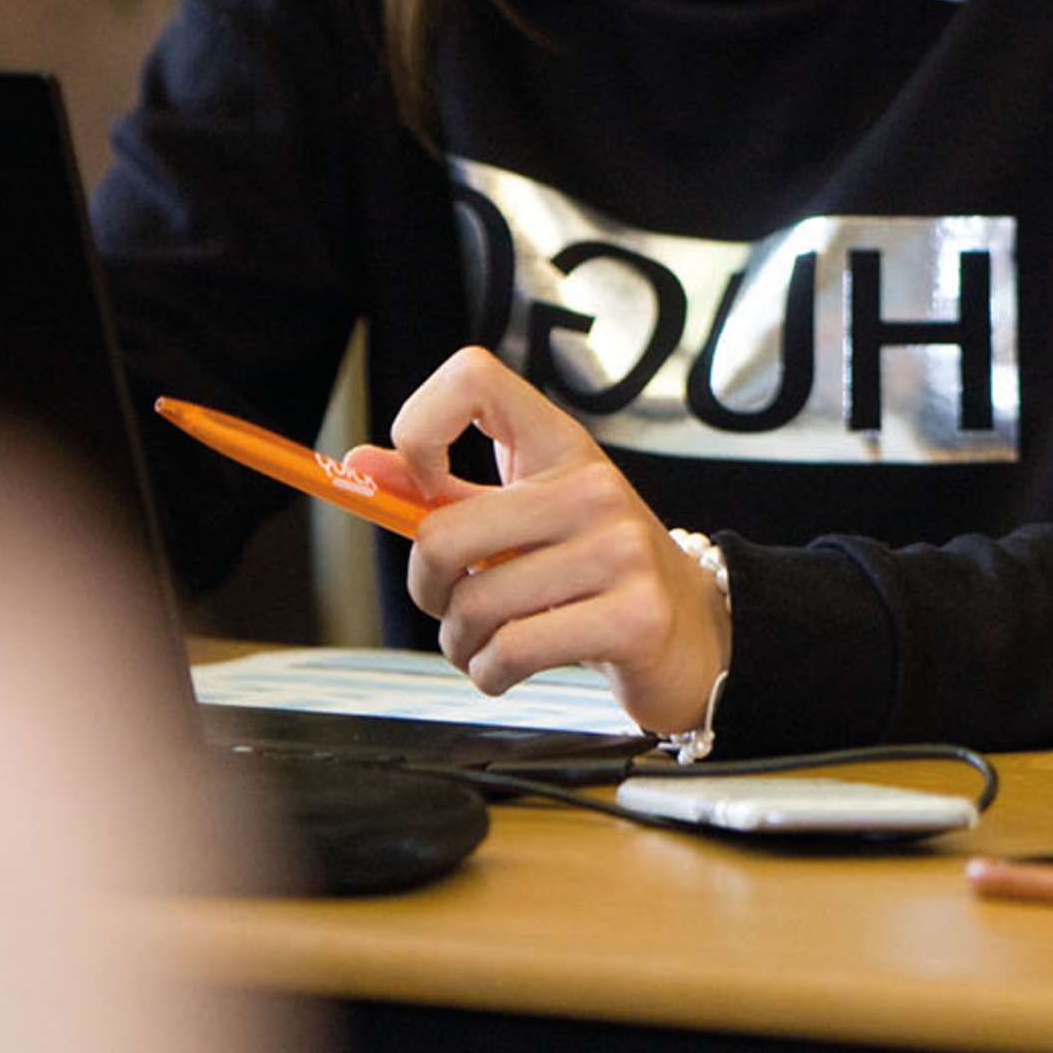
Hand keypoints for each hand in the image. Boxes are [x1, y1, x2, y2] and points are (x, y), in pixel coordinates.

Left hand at [348, 346, 726, 736]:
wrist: (693, 632)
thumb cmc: (593, 572)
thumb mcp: (523, 519)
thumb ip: (442, 494)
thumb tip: (358, 466)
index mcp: (561, 446)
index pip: (473, 377)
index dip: (422, 428)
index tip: (429, 489)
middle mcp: (594, 487)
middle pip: (444, 534)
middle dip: (428, 591)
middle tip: (453, 605)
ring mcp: (620, 550)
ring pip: (475, 607)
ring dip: (460, 645)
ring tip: (490, 645)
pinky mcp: (633, 617)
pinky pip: (512, 652)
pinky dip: (490, 674)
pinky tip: (511, 669)